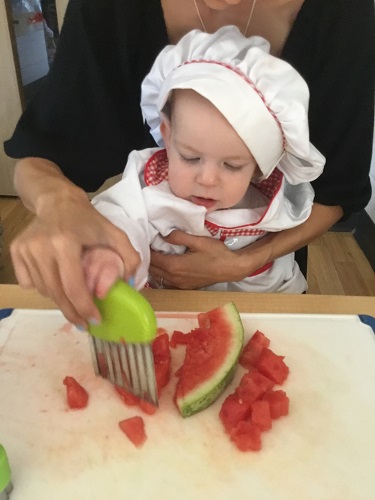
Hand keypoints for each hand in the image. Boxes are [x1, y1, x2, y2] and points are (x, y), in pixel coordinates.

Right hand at [10, 195, 139, 327]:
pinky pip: (29, 282)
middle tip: (84, 323)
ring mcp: (25, 250)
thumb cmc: (87, 219)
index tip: (94, 320)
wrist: (56, 200)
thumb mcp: (113, 232)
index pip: (73, 286)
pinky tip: (55, 279)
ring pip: (43, 290)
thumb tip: (129, 283)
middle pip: (56, 294)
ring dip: (59, 299)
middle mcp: (41, 247)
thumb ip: (128, 256)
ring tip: (72, 297)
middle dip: (72, 312)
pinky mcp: (15, 251)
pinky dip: (43, 287)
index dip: (84, 308)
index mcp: (65, 243)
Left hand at [149, 230, 248, 288]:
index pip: (151, 258)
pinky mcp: (184, 287)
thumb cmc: (216, 253)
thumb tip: (162, 233)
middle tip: (146, 244)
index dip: (145, 248)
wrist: (231, 268)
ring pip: (157, 277)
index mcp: (174, 266)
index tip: (144, 238)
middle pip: (151, 269)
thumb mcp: (198, 240)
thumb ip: (178, 236)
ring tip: (153, 254)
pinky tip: (164, 265)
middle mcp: (173, 278)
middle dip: (147, 258)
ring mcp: (178, 285)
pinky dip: (160, 274)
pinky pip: (165, 282)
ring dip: (153, 266)